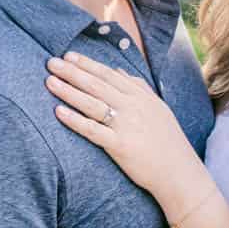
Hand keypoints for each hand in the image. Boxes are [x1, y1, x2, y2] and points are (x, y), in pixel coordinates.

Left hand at [46, 52, 204, 203]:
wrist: (178, 172)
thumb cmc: (168, 141)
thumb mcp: (158, 108)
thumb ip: (139, 88)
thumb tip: (121, 72)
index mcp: (140, 96)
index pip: (109, 74)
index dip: (87, 64)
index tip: (69, 55)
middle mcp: (132, 106)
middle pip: (97, 85)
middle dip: (72, 72)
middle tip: (51, 62)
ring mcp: (126, 125)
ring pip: (92, 103)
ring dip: (69, 91)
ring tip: (49, 81)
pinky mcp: (120, 146)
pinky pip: (93, 130)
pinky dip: (75, 120)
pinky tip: (58, 112)